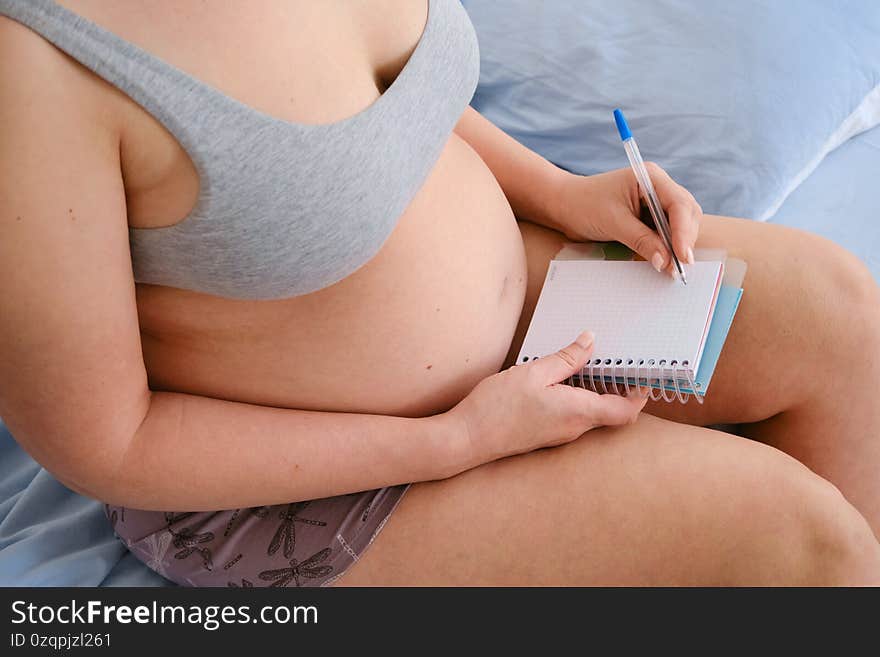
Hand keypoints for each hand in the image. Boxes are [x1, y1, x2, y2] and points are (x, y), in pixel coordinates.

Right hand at [445, 331, 647, 468]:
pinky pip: (571, 415)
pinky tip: (559, 379)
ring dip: (594, 390)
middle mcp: (574, 428)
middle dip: (618, 387)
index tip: (644, 374)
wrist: (466, 439)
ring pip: (590, 413)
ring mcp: (559, 434)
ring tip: (585, 363)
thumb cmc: (497, 407)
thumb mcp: (533, 373)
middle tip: (615, 359)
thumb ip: (566, 358)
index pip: (625, 411)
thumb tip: (591, 342)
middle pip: (610, 412)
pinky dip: (575, 397)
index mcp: (578, 412)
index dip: (640, 395)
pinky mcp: (545, 434)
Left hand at [553, 165, 702, 274]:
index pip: (678, 204)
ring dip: (677, 246)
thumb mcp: (613, 222)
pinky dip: (667, 248)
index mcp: (650, 178)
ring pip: (680, 225)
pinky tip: (663, 262)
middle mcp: (658, 187)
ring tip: (671, 270)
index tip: (682, 256)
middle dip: (684, 240)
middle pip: (686, 214)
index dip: (683, 231)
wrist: (564, 206)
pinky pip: (666, 233)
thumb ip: (641, 240)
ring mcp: (655, 202)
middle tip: (678, 269)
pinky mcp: (649, 218)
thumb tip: (665, 261)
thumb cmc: (584, 205)